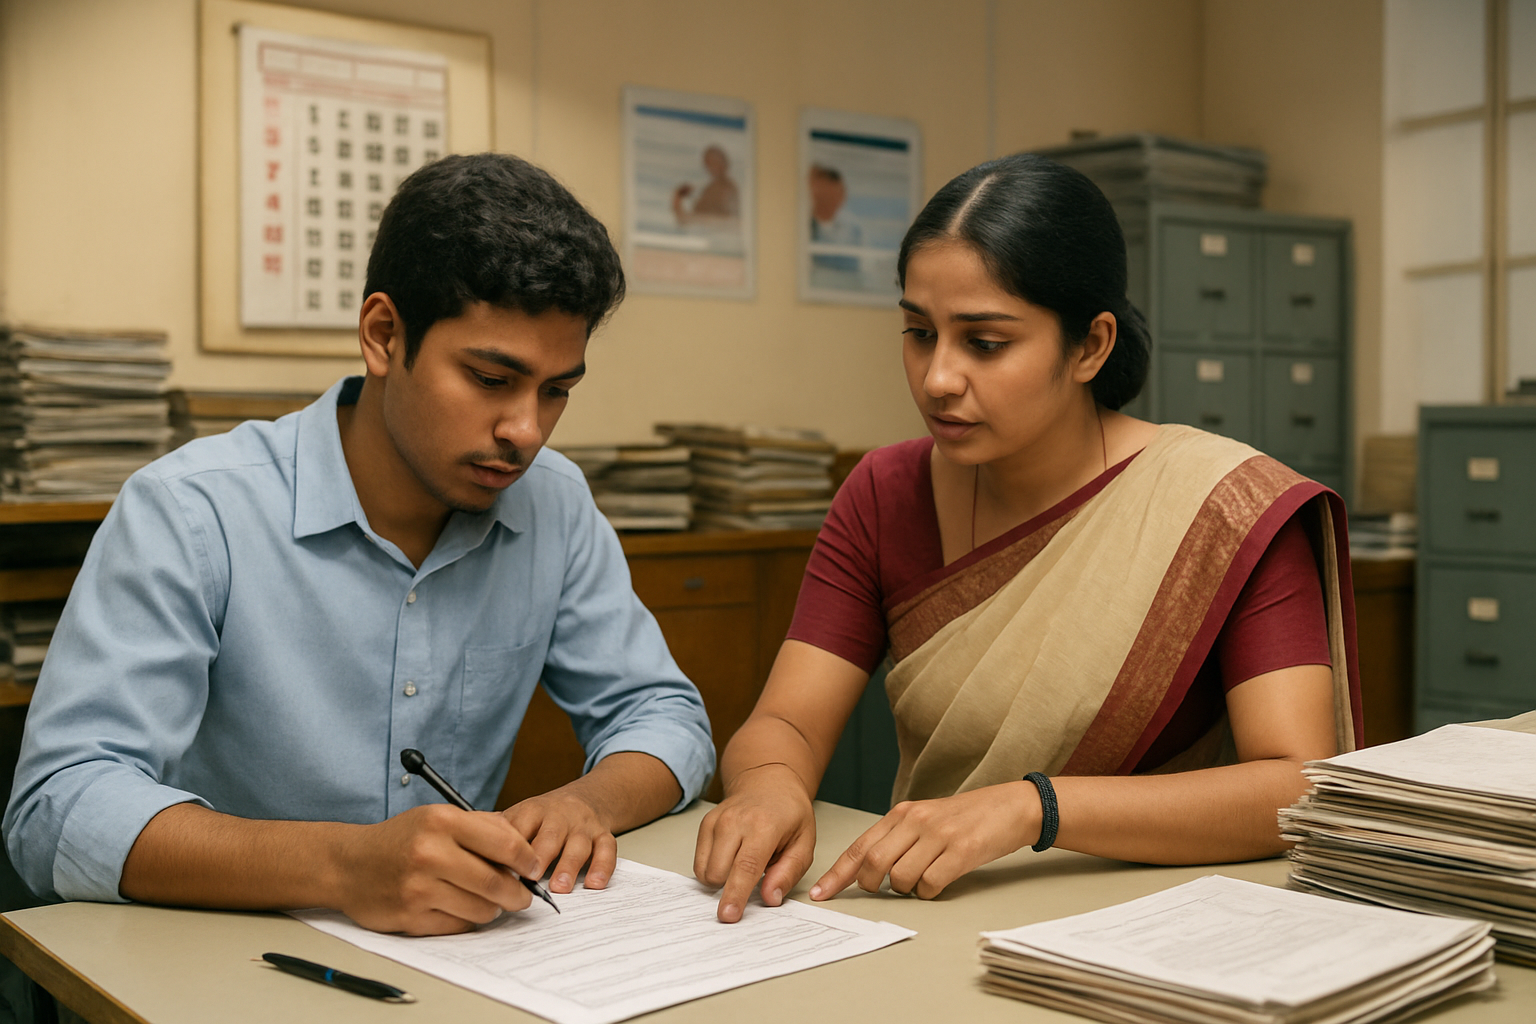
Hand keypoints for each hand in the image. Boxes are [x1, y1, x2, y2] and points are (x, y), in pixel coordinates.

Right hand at [332, 803, 540, 934]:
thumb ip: (482, 827)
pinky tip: (461, 908)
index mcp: (443, 822)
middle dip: (518, 894)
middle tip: (523, 896)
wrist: (348, 864)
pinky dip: (467, 920)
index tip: (534, 868)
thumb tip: (524, 849)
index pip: (505, 844)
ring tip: (490, 901)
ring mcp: (419, 888)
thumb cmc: (402, 839)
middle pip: (496, 883)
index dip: (528, 860)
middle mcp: (430, 853)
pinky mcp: (410, 917)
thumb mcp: (439, 817)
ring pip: (481, 909)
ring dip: (493, 909)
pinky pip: (458, 925)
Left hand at [503, 787, 617, 893]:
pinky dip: (602, 867)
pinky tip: (594, 884)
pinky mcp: (603, 835)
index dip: (511, 846)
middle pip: (550, 834)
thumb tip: (460, 850)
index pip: (520, 826)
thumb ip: (493, 833)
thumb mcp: (518, 817)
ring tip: (560, 887)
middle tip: (531, 878)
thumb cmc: (543, 817)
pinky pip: (607, 850)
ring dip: (569, 865)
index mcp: (533, 811)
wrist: (587, 797)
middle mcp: (559, 816)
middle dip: (541, 855)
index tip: (499, 869)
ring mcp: (583, 826)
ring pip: (578, 843)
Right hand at [694, 763, 816, 922]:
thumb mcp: (804, 843)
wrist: (769, 783)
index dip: (736, 894)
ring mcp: (716, 821)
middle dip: (732, 887)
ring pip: (706, 870)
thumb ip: (788, 873)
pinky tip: (731, 858)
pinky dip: (713, 869)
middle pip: (719, 872)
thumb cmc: (790, 815)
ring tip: (743, 864)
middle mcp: (735, 821)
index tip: (728, 915)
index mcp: (763, 826)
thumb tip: (770, 898)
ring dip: (722, 879)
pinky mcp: (705, 824)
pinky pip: (699, 863)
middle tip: (754, 875)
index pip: (745, 867)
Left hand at [809, 783, 1039, 901]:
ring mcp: (938, 835)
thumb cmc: (965, 818)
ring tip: (922, 879)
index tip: (821, 894)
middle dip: (870, 887)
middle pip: (873, 864)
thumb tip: (868, 871)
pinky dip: (929, 892)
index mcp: (902, 813)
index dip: (837, 874)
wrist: (1010, 807)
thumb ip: (898, 838)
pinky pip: (930, 884)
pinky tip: (939, 882)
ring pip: (901, 878)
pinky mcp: (961, 851)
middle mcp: (915, 821)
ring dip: (906, 890)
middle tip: (881, 891)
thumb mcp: (925, 819)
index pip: (859, 847)